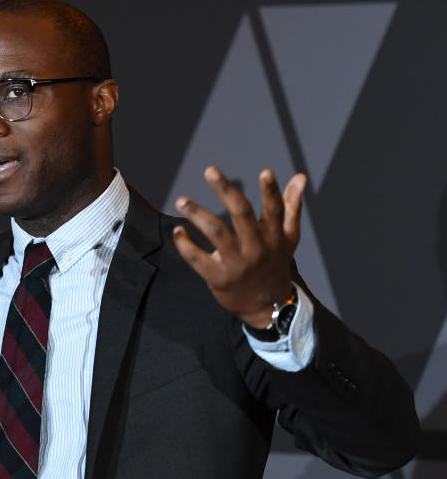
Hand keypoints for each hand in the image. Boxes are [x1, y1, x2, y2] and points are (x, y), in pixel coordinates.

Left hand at [172, 167, 306, 328]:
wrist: (268, 308)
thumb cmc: (275, 264)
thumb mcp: (288, 238)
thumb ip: (291, 206)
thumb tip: (300, 176)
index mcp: (273, 236)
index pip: (275, 210)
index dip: (271, 191)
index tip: (266, 172)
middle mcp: (257, 248)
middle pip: (241, 214)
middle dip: (226, 190)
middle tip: (210, 170)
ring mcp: (237, 264)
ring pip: (217, 233)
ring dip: (198, 214)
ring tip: (181, 200)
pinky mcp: (219, 278)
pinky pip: (198, 259)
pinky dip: (185, 244)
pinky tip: (178, 231)